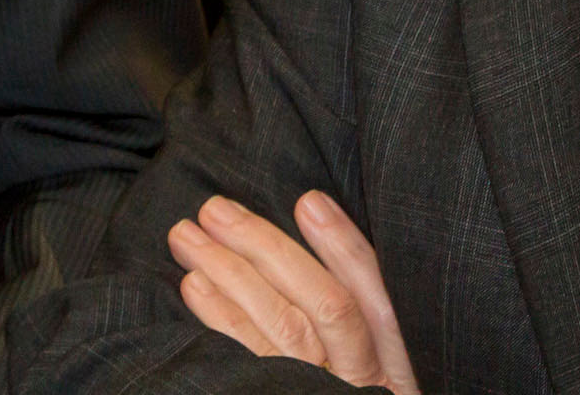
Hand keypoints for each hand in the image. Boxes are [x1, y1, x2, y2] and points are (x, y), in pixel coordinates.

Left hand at [166, 190, 419, 392]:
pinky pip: (249, 357)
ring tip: (188, 237)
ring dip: (229, 273)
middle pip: (323, 304)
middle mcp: (360, 376)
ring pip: (281, 325)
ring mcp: (319, 388)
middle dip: (267, 248)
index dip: (343, 247)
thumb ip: (355, 297)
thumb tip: (312, 215)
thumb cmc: (344, 373)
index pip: (374, 293)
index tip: (308, 203)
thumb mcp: (371, 350)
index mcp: (391, 357)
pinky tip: (196, 285)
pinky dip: (221, 319)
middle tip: (216, 209)